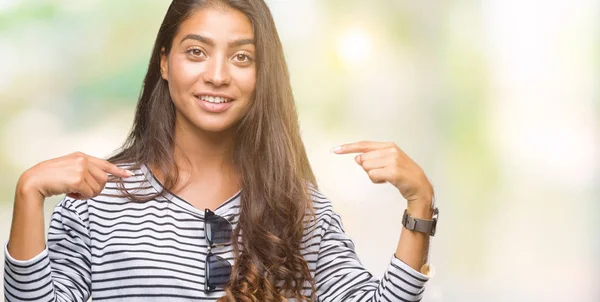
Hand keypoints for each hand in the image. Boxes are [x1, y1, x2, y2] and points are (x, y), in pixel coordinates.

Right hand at [18, 152, 132, 200]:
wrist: (34, 181)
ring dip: (87, 194)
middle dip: (96, 189)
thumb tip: (100, 179)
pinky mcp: (77, 179)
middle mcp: (83, 160)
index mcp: (81, 156)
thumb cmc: (50, 177)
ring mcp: (81, 169)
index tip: (129, 175)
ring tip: (74, 192)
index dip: (118, 171)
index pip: (105, 163)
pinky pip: (89, 194)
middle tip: (82, 192)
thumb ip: (84, 170)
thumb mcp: (69, 167)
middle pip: (104, 180)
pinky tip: (70, 194)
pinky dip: (81, 198)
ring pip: (98, 188)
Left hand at [334, 141, 433, 211]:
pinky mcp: (393, 171)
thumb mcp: (388, 162)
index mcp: (389, 145)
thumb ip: (372, 158)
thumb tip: (357, 158)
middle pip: (363, 159)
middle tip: (382, 173)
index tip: (335, 150)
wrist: (420, 186)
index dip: (348, 147)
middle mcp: (391, 150)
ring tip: (386, 177)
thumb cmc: (402, 174)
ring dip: (373, 176)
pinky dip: (376, 181)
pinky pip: (373, 176)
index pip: (364, 145)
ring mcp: (393, 160)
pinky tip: (386, 181)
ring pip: (367, 168)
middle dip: (368, 169)